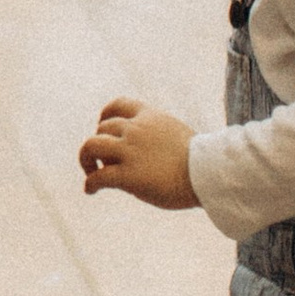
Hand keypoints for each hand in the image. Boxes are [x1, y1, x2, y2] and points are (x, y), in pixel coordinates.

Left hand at [80, 98, 199, 209]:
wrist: (209, 175)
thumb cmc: (200, 162)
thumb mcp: (177, 135)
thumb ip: (157, 136)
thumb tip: (146, 151)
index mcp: (149, 117)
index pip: (118, 105)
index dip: (105, 116)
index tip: (103, 127)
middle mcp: (136, 129)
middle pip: (101, 129)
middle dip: (98, 144)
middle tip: (102, 161)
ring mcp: (130, 151)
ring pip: (91, 146)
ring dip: (85, 159)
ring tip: (90, 172)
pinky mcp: (128, 175)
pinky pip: (98, 177)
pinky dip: (90, 183)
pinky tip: (91, 191)